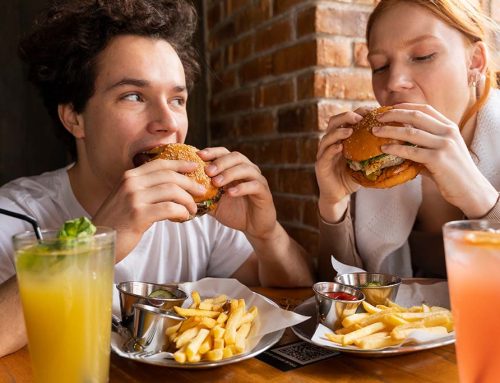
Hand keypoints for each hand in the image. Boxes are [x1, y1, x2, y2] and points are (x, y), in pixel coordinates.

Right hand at [92, 159, 207, 260]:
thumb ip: (145, 190)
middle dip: (190, 183)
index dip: (180, 164)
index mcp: (129, 177)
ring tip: (193, 209)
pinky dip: (181, 212)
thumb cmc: (117, 222)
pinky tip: (184, 217)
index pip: (160, 164)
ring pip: (172, 191)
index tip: (195, 167)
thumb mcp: (127, 199)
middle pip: (169, 176)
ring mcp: (134, 198)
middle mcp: (131, 183)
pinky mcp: (138, 215)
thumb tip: (173, 187)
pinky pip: (169, 208)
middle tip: (201, 192)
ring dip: (188, 200)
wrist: (97, 241)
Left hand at [198, 147, 277, 240]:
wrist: (254, 227)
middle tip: (207, 171)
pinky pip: (254, 185)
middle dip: (220, 162)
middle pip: (236, 156)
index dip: (212, 152)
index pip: (224, 153)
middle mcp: (248, 170)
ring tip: (216, 182)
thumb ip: (203, 194)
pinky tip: (230, 193)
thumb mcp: (214, 202)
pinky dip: (241, 187)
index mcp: (235, 168)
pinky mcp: (264, 192)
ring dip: (229, 173)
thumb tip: (183, 190)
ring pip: (245, 169)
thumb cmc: (234, 211)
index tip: (199, 156)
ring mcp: (257, 180)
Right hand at [315, 108, 368, 220]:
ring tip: (350, 131)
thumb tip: (400, 144)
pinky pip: (324, 155)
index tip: (371, 111)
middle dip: (345, 117)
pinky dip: (331, 150)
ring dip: (338, 132)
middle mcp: (330, 143)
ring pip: (327, 137)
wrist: (339, 195)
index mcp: (341, 138)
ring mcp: (323, 154)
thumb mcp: (365, 161)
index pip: (346, 119)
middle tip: (359, 118)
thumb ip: (375, 151)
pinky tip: (340, 147)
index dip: (357, 112)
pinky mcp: (320, 166)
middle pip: (333, 122)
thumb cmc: (352, 177)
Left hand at [374, 103, 497, 216]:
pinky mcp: (438, 159)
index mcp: (449, 127)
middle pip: (416, 116)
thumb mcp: (441, 152)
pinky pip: (411, 151)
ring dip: (390, 131)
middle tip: (377, 118)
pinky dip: (395, 149)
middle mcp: (447, 132)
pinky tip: (384, 149)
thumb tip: (399, 143)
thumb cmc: (452, 173)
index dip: (405, 107)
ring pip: (410, 133)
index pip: (425, 109)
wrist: (470, 190)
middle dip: (394, 115)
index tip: (389, 109)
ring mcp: (443, 145)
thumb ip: (424, 145)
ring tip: (375, 131)